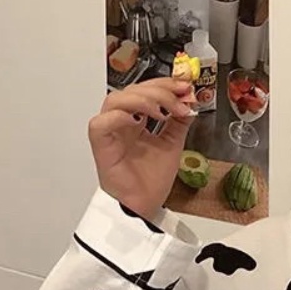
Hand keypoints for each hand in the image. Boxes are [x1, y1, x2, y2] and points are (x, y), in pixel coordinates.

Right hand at [88, 77, 196, 221]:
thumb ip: (178, 123)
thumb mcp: (172, 145)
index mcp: (134, 121)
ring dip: (142, 99)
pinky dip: (119, 117)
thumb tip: (189, 103)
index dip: (163, 84)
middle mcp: (119, 123)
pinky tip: (139, 120)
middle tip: (180, 98)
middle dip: (159, 90)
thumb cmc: (151, 180)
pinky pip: (100, 124)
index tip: (184, 85)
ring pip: (114, 100)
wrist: (144, 206)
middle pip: (131, 91)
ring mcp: (109, 133)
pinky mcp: (101, 146)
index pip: (144, 91)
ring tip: (163, 110)